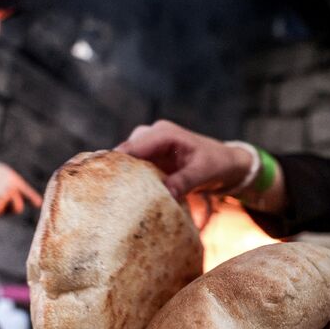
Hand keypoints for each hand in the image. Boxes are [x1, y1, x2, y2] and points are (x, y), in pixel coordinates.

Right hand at [115, 120, 252, 198]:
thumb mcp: (204, 172)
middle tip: (104, 190)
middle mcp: (152, 135)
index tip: (103, 175)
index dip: (118, 159)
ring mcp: (150, 147)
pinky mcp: (150, 159)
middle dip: (115, 169)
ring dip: (121, 175)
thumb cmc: (217, 164)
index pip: (135, 145)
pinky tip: (124, 195)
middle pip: (125, 152)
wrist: (226, 164)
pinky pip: (134, 167)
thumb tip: (166, 192)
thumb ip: (185, 181)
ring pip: (126, 160)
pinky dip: (130, 179)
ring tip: (111, 194)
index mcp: (164, 133)